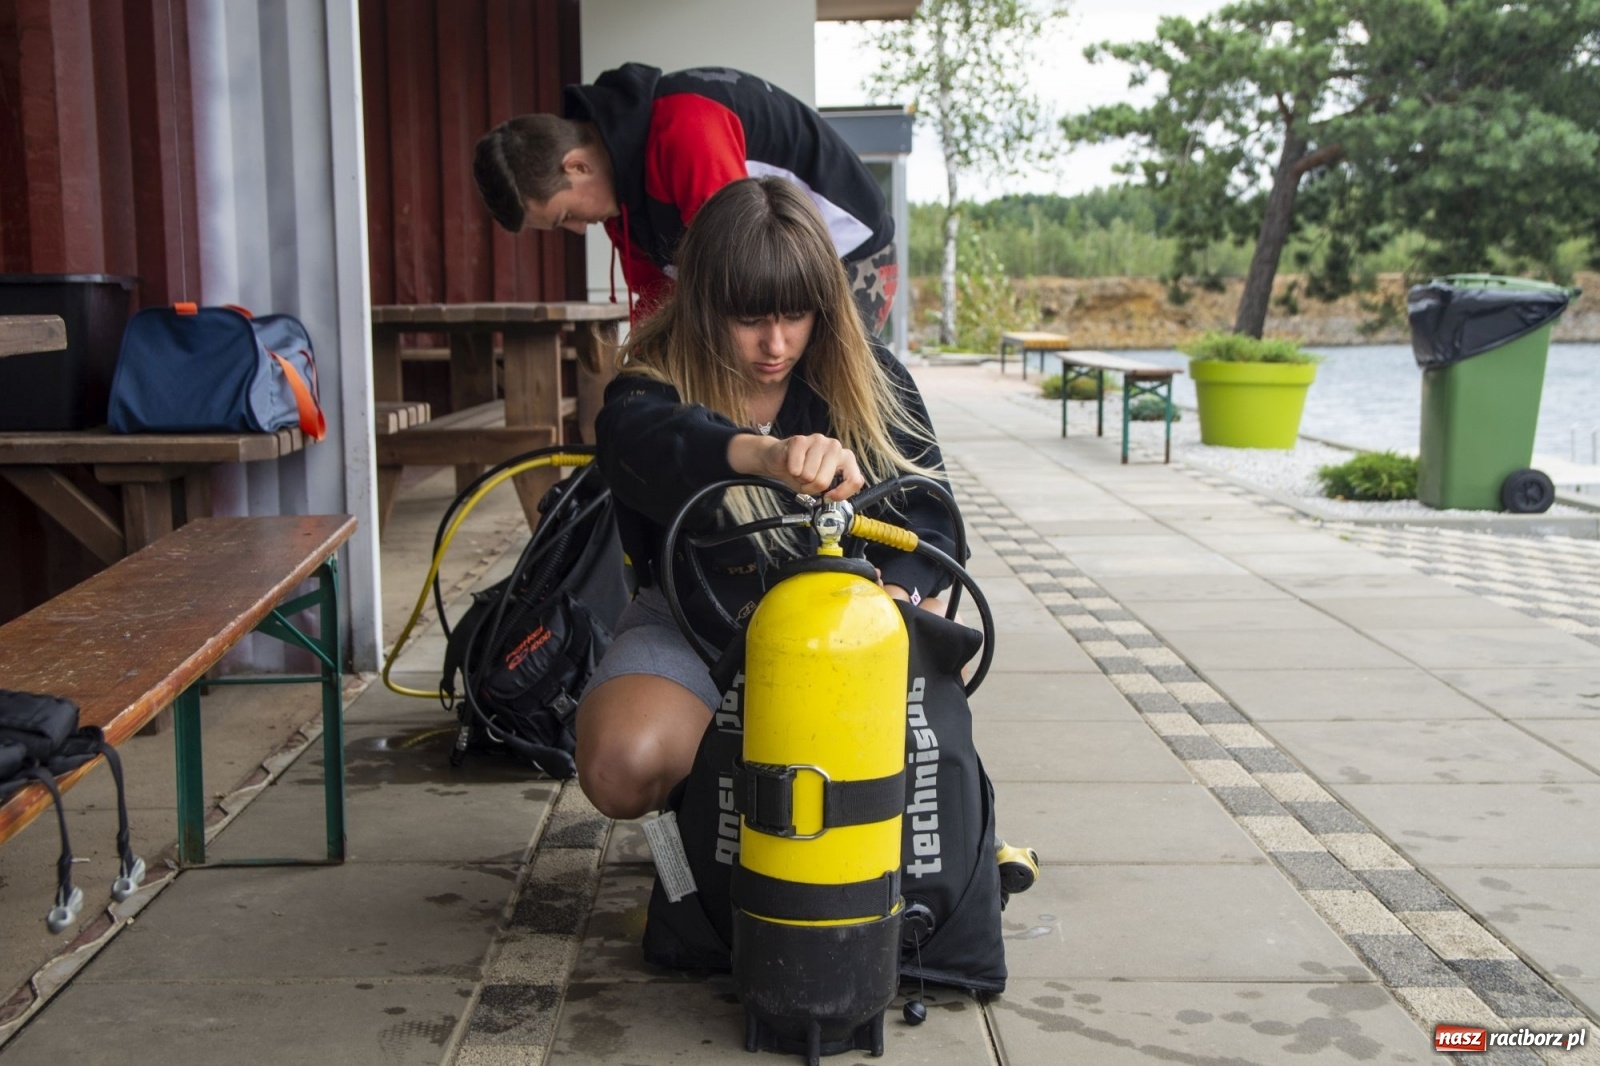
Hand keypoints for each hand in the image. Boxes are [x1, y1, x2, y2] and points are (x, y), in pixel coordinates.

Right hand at [731, 433, 864, 499]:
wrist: (779, 460)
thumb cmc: (802, 472)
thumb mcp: (823, 486)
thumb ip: (836, 490)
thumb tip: (833, 497)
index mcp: (846, 458)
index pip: (855, 480)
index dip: (841, 494)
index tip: (828, 498)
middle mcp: (835, 447)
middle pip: (824, 481)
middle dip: (811, 487)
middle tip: (807, 481)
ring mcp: (819, 441)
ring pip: (809, 475)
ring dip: (800, 479)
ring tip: (800, 471)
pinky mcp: (800, 440)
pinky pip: (796, 467)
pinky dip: (791, 471)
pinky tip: (792, 464)